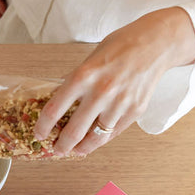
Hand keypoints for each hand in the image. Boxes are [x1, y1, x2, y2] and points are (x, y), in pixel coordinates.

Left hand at [33, 7, 194, 155]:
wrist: (155, 43)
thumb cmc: (120, 47)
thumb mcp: (89, 59)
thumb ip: (74, 81)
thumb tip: (58, 102)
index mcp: (83, 76)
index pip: (54, 110)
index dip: (42, 127)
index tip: (38, 134)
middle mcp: (100, 92)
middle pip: (73, 131)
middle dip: (61, 145)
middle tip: (56, 149)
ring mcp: (119, 104)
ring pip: (95, 138)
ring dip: (81, 148)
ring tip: (74, 150)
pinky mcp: (135, 111)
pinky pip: (112, 133)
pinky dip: (101, 140)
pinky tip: (93, 142)